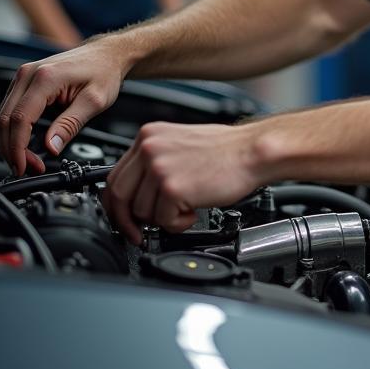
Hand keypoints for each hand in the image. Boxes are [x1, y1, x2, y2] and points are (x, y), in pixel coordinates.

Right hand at [0, 39, 128, 176]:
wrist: (107, 54)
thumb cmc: (104, 72)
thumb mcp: (94, 102)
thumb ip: (70, 125)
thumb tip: (51, 147)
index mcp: (46, 78)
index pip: (20, 119)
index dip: (18, 148)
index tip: (23, 166)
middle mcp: (29, 74)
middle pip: (6, 119)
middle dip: (11, 149)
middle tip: (26, 168)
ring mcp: (24, 75)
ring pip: (4, 115)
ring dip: (11, 141)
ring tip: (27, 160)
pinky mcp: (25, 80)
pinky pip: (11, 109)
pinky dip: (14, 129)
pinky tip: (24, 144)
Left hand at [102, 121, 262, 243]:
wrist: (254, 152)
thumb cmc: (228, 151)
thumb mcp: (181, 144)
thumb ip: (155, 162)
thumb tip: (137, 191)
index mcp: (149, 136)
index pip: (115, 176)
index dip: (117, 205)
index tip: (124, 218)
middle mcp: (149, 148)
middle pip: (118, 196)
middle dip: (128, 221)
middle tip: (140, 233)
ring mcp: (159, 167)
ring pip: (141, 212)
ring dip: (164, 219)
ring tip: (187, 207)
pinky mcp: (172, 187)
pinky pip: (163, 220)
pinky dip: (179, 223)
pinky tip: (195, 209)